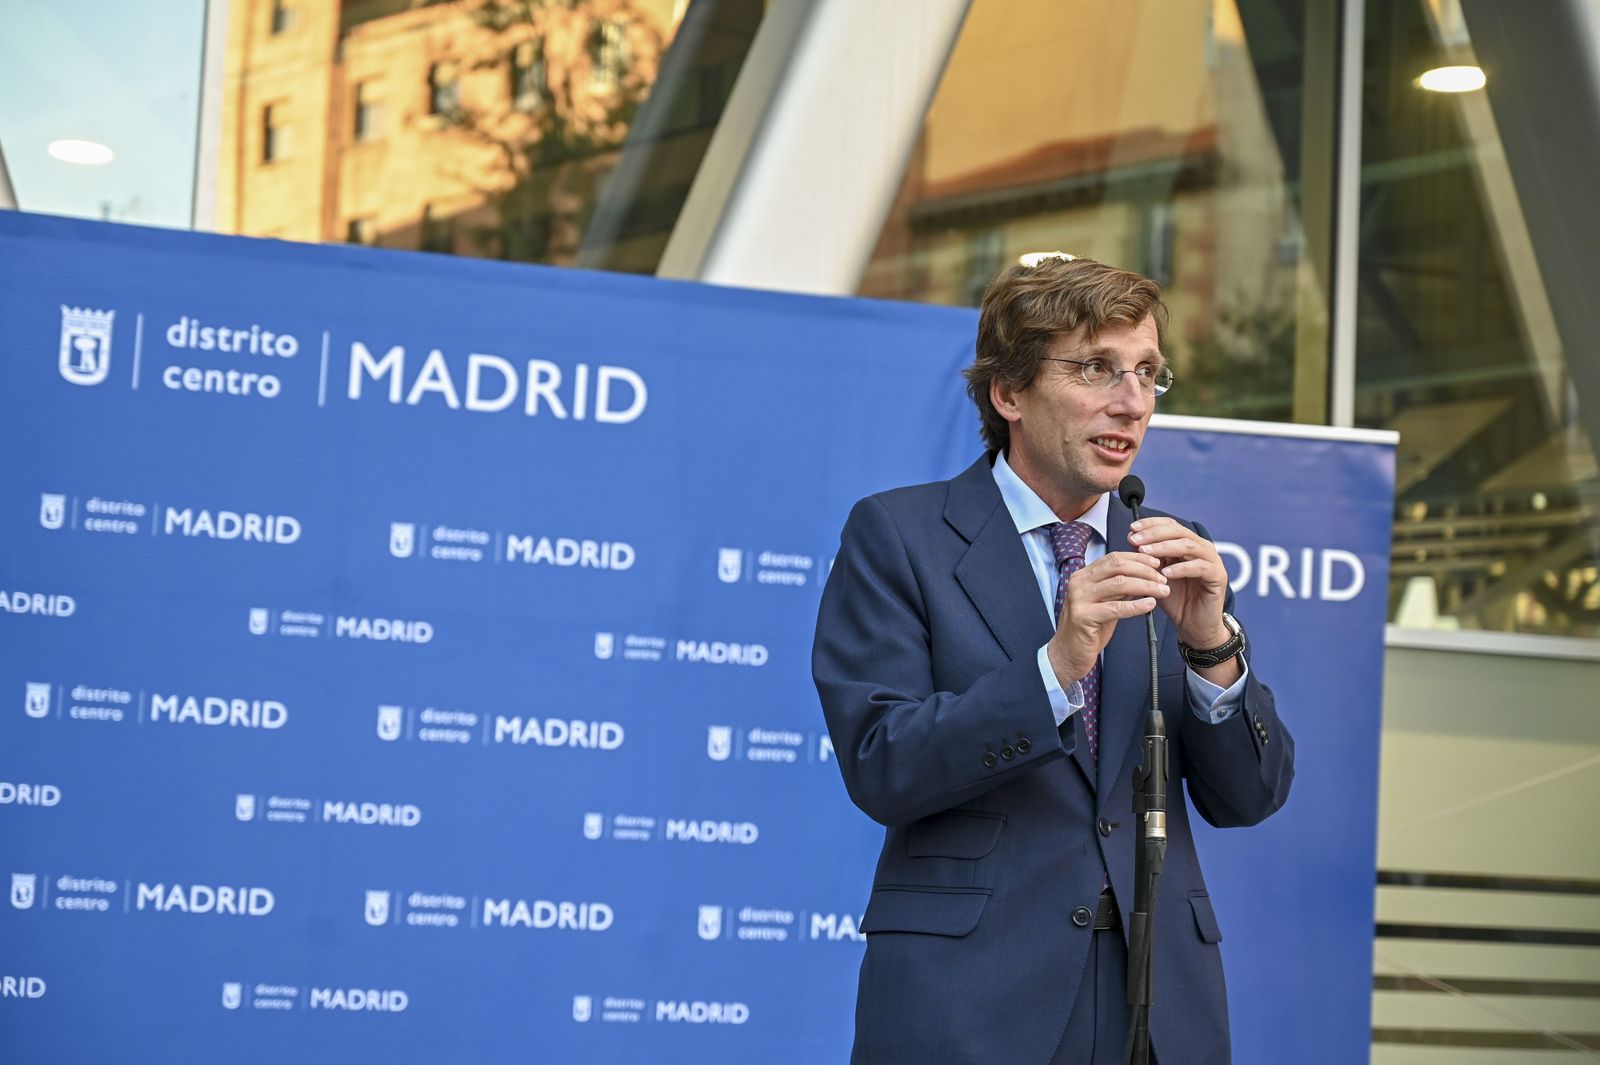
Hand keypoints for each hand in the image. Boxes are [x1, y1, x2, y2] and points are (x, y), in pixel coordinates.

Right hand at [1046, 551, 1167, 685]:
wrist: (1068, 654)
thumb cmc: (1089, 629)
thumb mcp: (1105, 602)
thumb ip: (1119, 589)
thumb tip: (1145, 576)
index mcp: (1083, 576)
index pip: (1113, 558)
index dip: (1138, 558)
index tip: (1157, 563)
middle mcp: (1078, 583)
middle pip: (1117, 566)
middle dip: (1144, 570)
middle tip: (1163, 578)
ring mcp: (1079, 599)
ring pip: (1119, 583)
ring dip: (1146, 585)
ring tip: (1163, 591)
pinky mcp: (1083, 617)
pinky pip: (1115, 608)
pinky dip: (1136, 605)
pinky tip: (1150, 604)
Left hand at [1127, 517, 1229, 646]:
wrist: (1193, 626)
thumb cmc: (1176, 600)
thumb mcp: (1157, 576)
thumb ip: (1149, 558)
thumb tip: (1132, 538)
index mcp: (1188, 544)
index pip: (1171, 525)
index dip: (1151, 524)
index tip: (1132, 528)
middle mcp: (1202, 549)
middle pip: (1179, 531)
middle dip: (1154, 534)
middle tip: (1136, 540)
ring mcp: (1213, 561)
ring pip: (1189, 546)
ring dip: (1165, 547)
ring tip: (1146, 553)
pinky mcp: (1219, 577)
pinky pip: (1200, 567)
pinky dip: (1181, 568)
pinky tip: (1165, 572)